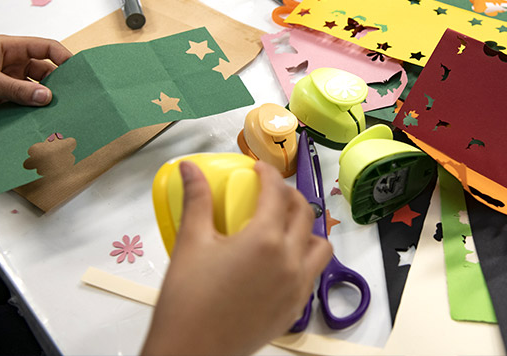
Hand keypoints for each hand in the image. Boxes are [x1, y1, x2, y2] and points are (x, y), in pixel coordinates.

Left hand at [0, 35, 71, 113]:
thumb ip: (18, 90)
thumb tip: (46, 96)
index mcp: (8, 47)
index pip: (45, 47)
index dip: (64, 57)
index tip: (78, 73)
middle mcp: (9, 61)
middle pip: (42, 71)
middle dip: (55, 85)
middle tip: (68, 99)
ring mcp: (4, 79)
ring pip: (31, 89)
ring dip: (39, 100)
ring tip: (52, 113)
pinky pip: (19, 101)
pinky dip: (26, 110)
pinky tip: (34, 119)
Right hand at [142, 161, 332, 355]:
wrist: (190, 352)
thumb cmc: (187, 302)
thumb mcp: (191, 243)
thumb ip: (196, 200)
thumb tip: (190, 169)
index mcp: (264, 239)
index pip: (276, 193)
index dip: (268, 174)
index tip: (258, 169)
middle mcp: (289, 261)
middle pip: (304, 214)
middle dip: (289, 196)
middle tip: (269, 193)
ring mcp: (296, 287)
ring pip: (319, 246)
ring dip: (306, 230)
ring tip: (283, 227)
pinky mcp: (294, 309)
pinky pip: (312, 275)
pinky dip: (304, 259)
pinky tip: (280, 260)